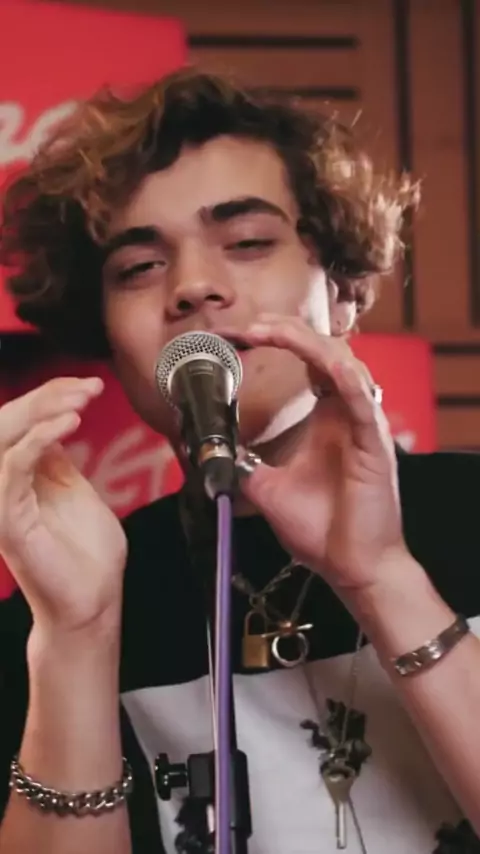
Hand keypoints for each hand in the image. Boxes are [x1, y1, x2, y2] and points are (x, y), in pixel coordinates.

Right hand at [0, 377, 126, 634]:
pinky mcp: (7, 521)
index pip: (19, 423)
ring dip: (41, 411)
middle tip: (87, 388)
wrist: (92, 602)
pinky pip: (12, 469)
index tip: (88, 385)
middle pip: (5, 423)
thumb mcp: (73, 491)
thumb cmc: (87, 554)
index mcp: (16, 477)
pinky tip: (68, 424)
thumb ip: (56, 460)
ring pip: (2, 438)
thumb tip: (52, 422)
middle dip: (46, 396)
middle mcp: (1, 486)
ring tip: (79, 401)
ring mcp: (1, 503)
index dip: (48, 396)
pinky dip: (38, 440)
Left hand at [220, 315, 407, 591]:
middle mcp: (347, 413)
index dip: (279, 338)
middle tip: (247, 322)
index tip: (240, 334)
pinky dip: (343, 376)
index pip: (308, 359)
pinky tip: (322, 362)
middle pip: (324, 348)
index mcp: (327, 417)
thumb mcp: (267, 489)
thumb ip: (244, 463)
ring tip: (269, 330)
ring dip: (306, 341)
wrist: (350, 567)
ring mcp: (362, 424)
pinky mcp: (375, 443)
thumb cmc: (323, 530)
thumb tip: (212, 451)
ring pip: (343, 361)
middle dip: (285, 328)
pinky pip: (361, 399)